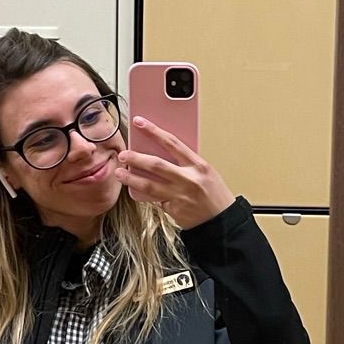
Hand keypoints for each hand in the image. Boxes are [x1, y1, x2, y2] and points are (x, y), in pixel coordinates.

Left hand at [114, 120, 233, 229]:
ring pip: (149, 185)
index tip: (140, 122)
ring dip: (132, 179)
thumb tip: (161, 153)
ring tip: (120, 173)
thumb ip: (186, 163)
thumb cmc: (215, 194)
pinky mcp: (173, 210)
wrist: (223, 221)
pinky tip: (137, 190)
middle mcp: (188, 180)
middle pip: (156, 165)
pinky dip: (147, 195)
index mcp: (198, 165)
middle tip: (123, 154)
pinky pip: (155, 200)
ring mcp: (180, 196)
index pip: (172, 143)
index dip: (154, 131)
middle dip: (136, 158)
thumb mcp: (205, 172)